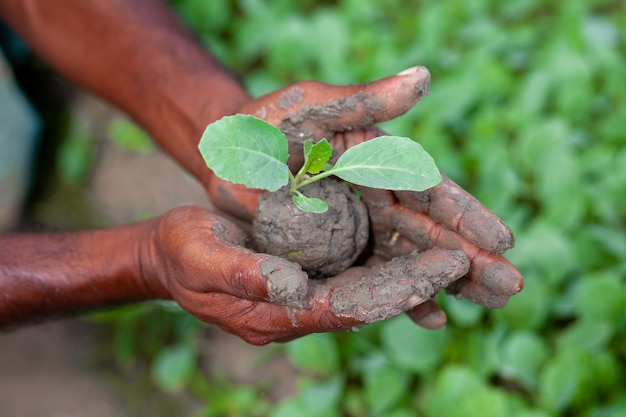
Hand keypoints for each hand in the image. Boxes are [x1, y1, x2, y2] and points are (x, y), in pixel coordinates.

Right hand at [140, 205, 468, 343]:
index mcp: (281, 312)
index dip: (398, 293)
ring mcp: (311, 292)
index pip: (351, 307)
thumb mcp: (202, 256)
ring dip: (416, 276)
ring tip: (464, 259)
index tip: (442, 273)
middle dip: (423, 286)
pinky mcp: (313, 273)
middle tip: (471, 265)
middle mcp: (305, 308)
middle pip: (375, 300)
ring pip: (374, 286)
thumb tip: (290, 287)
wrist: (174, 254)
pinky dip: (392, 265)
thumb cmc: (183, 253)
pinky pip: (360, 272)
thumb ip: (243, 275)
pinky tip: (423, 255)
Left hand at [206, 66, 522, 327]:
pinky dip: (404, 296)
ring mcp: (363, 228)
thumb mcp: (314, 107)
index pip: (429, 192)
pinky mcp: (341, 252)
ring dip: (449, 283)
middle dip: (472, 259)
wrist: (229, 154)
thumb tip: (423, 78)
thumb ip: (366, 102)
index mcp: (380, 161)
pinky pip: (376, 278)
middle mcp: (379, 197)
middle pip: (431, 233)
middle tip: (512, 287)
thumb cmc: (270, 123)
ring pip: (412, 260)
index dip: (465, 215)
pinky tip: (432, 319)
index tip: (503, 240)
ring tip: (490, 305)